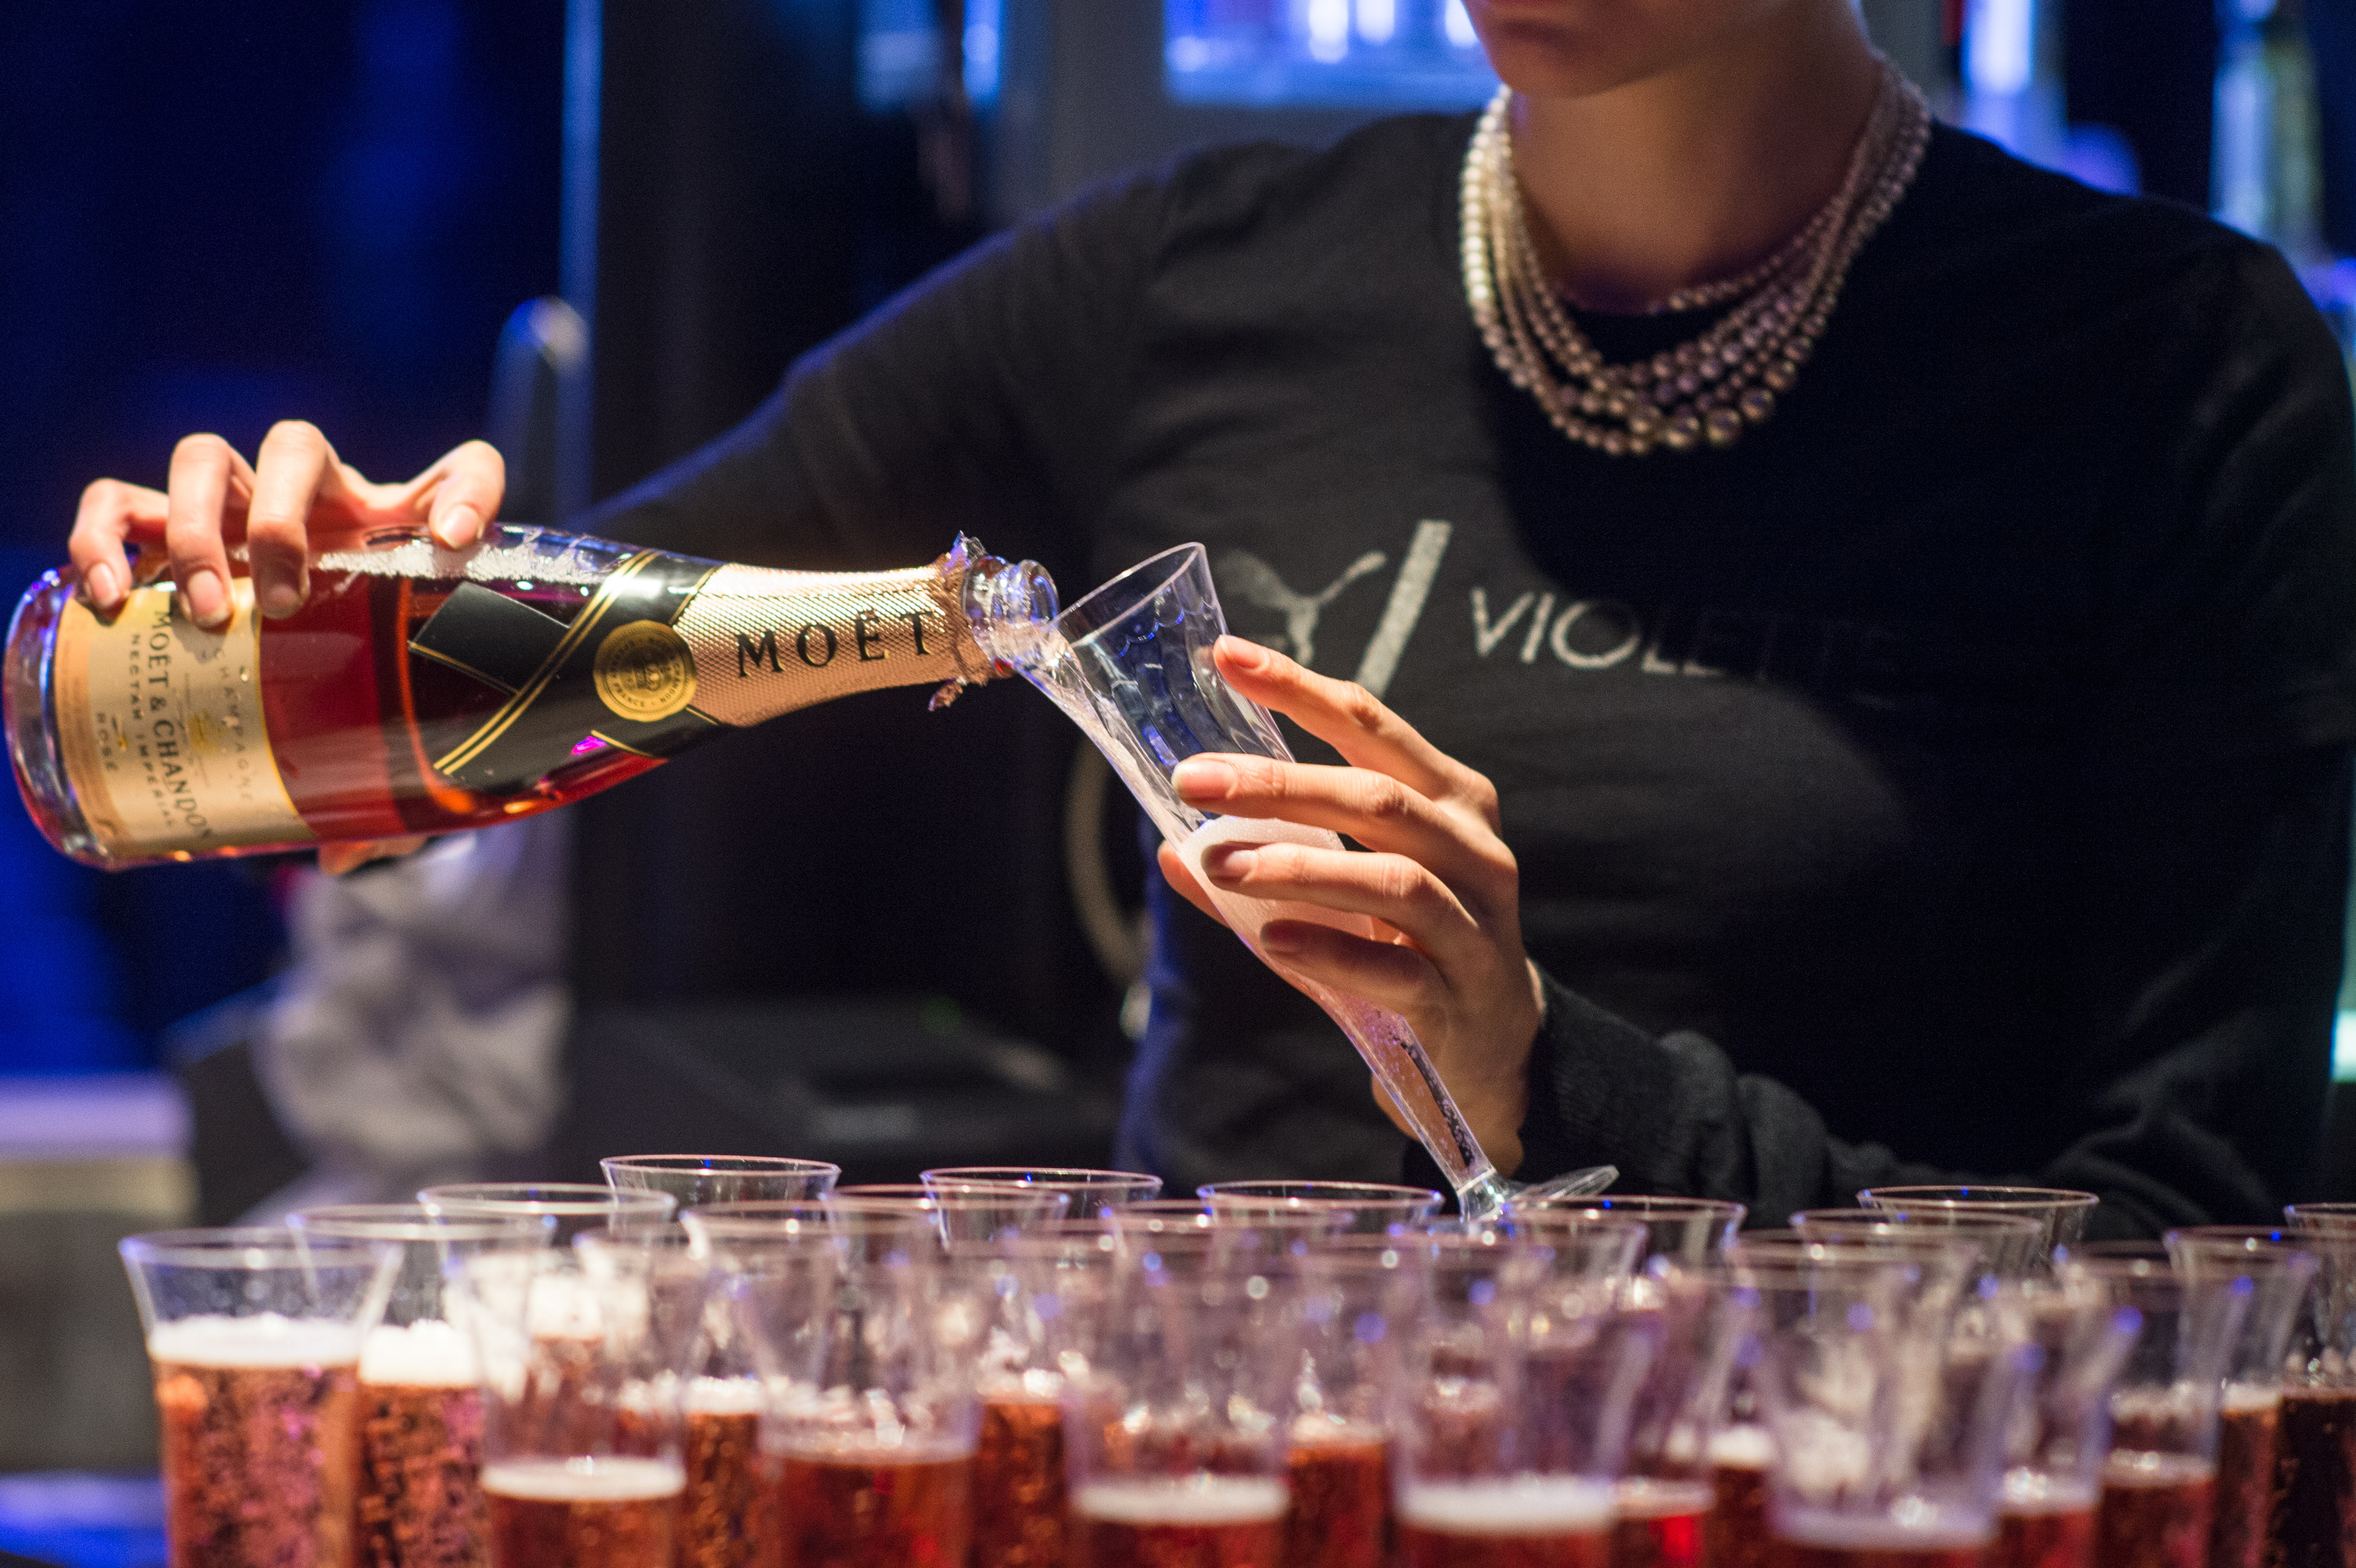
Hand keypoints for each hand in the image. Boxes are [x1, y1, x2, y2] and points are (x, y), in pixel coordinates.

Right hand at [69, 424, 501, 875]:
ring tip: (205, 613)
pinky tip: (112, 597)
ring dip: (196, 527)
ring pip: (204, 460)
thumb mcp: (382, 722)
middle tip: (283, 602)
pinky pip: (118, 502)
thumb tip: (346, 854)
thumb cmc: (353, 684)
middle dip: (281, 518)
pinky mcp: (161, 530)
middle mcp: (318, 501)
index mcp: (395, 530)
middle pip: (296, 446)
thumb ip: (387, 781)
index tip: (456, 543)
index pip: (463, 471)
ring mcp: (234, 507)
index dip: (468, 491)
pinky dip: (103, 537)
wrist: (302, 664)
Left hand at [1156, 636, 1541, 1174]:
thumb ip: (1269, 865)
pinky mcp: (1459, 998)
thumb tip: (1173, 842)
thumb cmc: (1411, 948)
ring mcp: (1474, 926)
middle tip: (1192, 779)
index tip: (1227, 656)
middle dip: (1279, 783)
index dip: (1299, 689)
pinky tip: (1273, 938)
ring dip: (1297, 866)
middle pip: (1377, 798)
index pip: (1371, 725)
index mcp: (1450, 800)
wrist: (1494, 1050)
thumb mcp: (1347, 894)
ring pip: (1391, 878)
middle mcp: (1473, 850)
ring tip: (1221, 862)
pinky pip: (1393, 969)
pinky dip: (1329, 950)